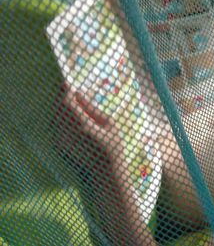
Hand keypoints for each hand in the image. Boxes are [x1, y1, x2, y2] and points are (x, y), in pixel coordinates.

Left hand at [53, 83, 155, 245]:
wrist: (106, 174)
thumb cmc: (114, 148)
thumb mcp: (110, 125)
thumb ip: (92, 109)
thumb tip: (79, 95)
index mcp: (82, 126)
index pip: (67, 102)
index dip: (66, 90)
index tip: (69, 82)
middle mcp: (68, 133)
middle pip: (59, 108)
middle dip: (63, 97)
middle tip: (70, 90)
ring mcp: (62, 140)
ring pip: (56, 116)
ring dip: (62, 107)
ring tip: (71, 101)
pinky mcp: (59, 145)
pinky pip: (57, 125)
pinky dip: (61, 117)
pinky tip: (71, 116)